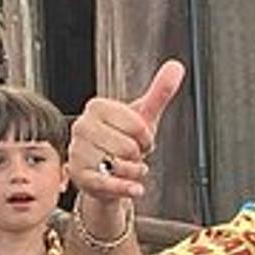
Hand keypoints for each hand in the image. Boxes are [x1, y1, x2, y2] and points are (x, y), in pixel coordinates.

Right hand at [67, 59, 185, 202]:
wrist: (108, 170)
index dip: (145, 138)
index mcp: (97, 107)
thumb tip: (177, 66)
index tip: (138, 138)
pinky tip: (134, 187)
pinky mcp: (79, 176)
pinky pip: (110, 184)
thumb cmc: (123, 139)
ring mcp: (78, 151)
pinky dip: (127, 188)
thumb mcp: (142, 116)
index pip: (137, 125)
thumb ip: (160, 92)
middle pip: (129, 148)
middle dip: (138, 156)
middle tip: (129, 154)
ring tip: (122, 166)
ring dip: (132, 172)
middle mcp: (82, 127)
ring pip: (121, 166)